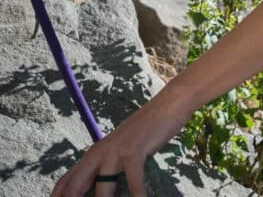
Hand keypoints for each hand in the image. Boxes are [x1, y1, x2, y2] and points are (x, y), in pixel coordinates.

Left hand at [50, 93, 191, 196]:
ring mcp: (115, 152)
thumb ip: (109, 167)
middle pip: (73, 189)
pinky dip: (138, 195)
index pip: (64, 184)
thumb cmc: (147, 129)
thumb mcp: (121, 149)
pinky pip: (133, 182)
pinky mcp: (134, 151)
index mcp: (92, 154)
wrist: (168, 105)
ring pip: (102, 191)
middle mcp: (98, 154)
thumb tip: (104, 191)